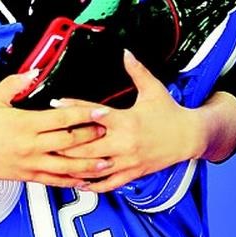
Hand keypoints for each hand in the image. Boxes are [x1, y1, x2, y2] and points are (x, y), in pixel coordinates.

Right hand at [0, 70, 116, 187]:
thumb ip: (16, 83)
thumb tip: (34, 71)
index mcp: (25, 124)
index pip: (61, 119)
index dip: (84, 114)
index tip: (101, 111)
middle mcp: (32, 145)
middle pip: (69, 142)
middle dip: (92, 137)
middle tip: (110, 132)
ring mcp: (33, 163)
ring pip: (66, 166)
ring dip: (89, 164)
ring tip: (107, 161)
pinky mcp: (31, 176)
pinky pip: (56, 181)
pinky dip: (73, 181)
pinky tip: (87, 180)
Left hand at [55, 50, 206, 192]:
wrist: (189, 137)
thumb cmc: (169, 111)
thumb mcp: (153, 89)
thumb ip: (137, 70)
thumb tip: (125, 51)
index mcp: (127, 120)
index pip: (94, 114)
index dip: (73, 108)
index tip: (55, 104)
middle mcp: (125, 142)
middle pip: (88, 145)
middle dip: (66, 143)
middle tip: (45, 138)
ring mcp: (128, 161)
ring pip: (95, 167)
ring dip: (74, 166)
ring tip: (54, 162)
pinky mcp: (133, 173)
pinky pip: (110, 183)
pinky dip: (93, 185)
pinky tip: (78, 182)